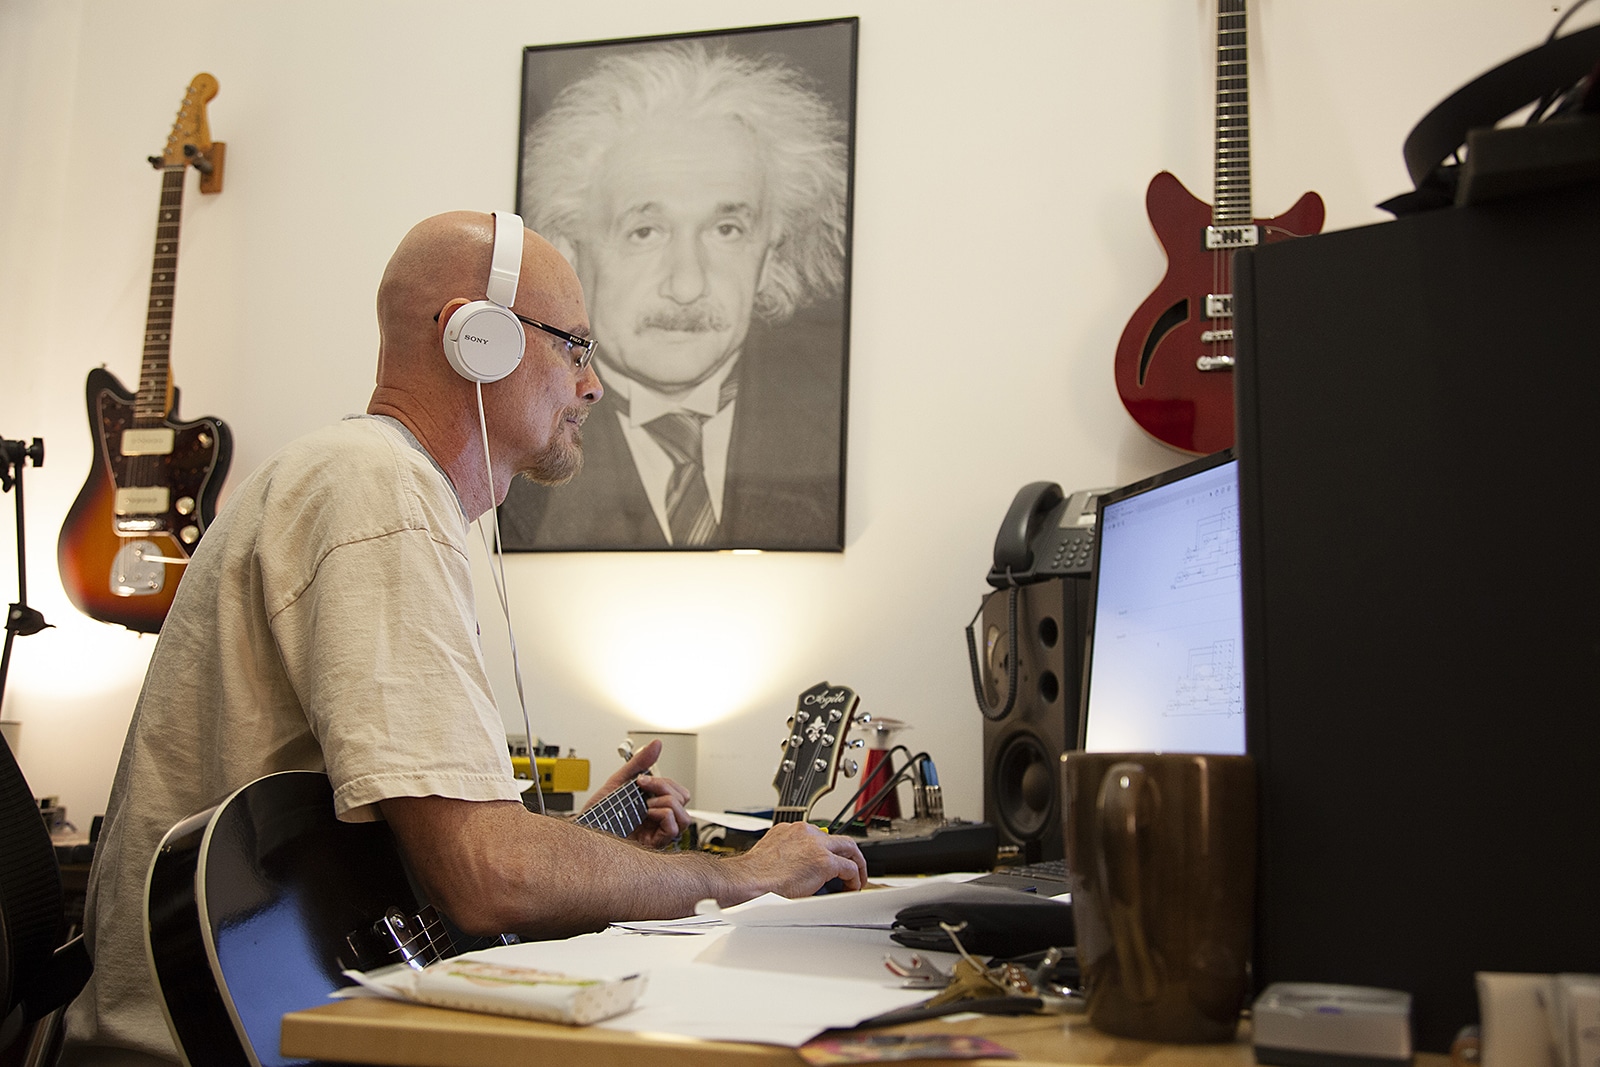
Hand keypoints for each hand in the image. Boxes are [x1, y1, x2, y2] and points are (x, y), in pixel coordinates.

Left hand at [586, 739, 692, 849]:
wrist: (583, 829)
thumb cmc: (597, 811)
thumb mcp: (618, 781)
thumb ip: (639, 763)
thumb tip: (655, 745)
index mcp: (653, 803)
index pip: (676, 790)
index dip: (664, 781)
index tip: (642, 779)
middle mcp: (657, 818)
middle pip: (683, 800)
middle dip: (666, 788)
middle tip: (644, 790)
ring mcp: (657, 832)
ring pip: (684, 816)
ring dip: (667, 803)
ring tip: (646, 804)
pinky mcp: (653, 844)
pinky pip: (673, 829)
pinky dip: (663, 815)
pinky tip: (647, 814)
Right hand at [732, 821, 868, 897]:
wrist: (749, 881)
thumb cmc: (753, 876)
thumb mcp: (771, 857)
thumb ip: (787, 857)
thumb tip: (796, 872)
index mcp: (790, 830)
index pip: (817, 836)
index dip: (826, 850)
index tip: (828, 861)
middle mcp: (804, 832)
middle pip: (837, 838)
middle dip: (847, 854)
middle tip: (850, 868)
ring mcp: (816, 845)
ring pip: (848, 848)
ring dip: (855, 864)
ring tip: (855, 879)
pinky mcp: (824, 861)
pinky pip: (848, 868)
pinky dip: (853, 878)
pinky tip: (850, 887)